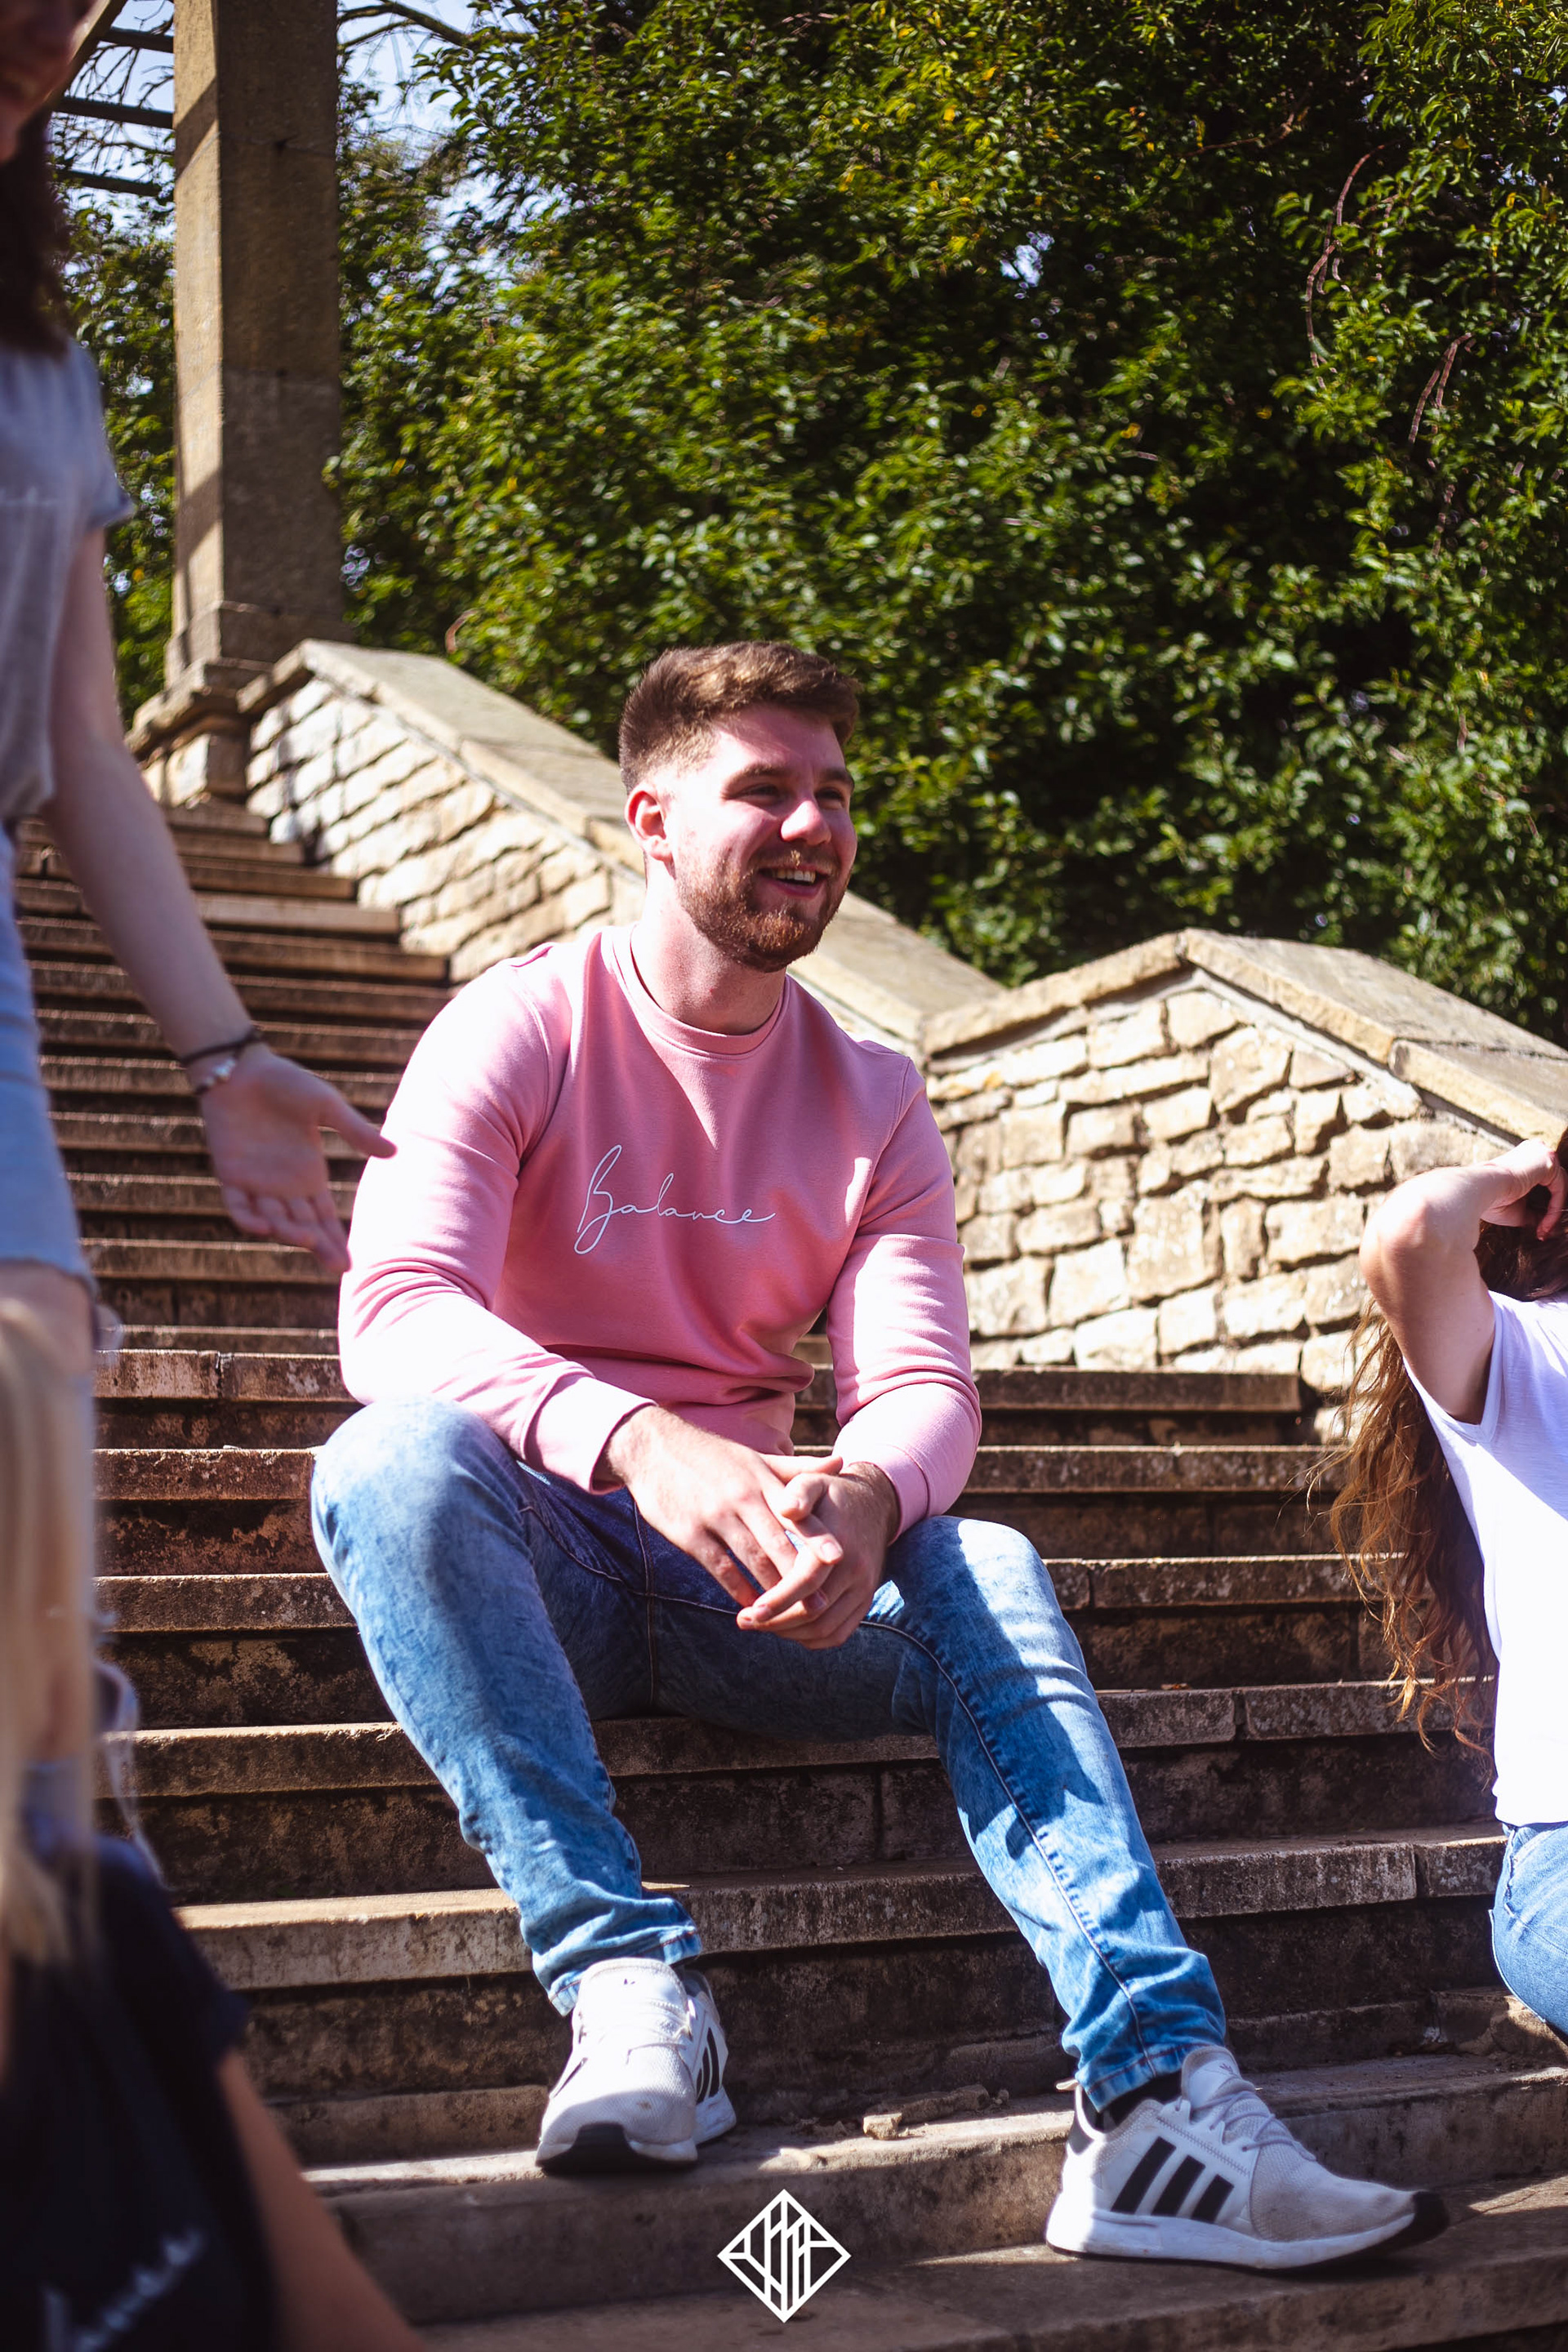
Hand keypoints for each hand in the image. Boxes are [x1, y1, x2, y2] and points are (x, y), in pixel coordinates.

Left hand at [197, 1047, 393, 1270]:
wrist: (239, 1067)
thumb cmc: (285, 1082)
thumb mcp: (327, 1106)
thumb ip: (355, 1131)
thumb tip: (393, 1153)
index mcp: (308, 1173)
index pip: (324, 1216)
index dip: (335, 1240)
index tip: (349, 1263)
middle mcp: (283, 1185)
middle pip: (303, 1226)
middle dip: (320, 1248)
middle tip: (337, 1267)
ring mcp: (255, 1182)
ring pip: (273, 1219)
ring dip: (289, 1233)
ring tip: (307, 1239)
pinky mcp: (229, 1173)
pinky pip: (237, 1205)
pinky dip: (248, 1218)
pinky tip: (265, 1227)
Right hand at [599, 1406, 843, 1611]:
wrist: (653, 1448)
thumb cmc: (713, 1457)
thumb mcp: (755, 1458)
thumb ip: (798, 1469)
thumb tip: (842, 1463)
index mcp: (761, 1479)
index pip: (797, 1511)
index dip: (817, 1536)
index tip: (840, 1559)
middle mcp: (741, 1497)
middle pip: (778, 1542)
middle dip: (800, 1574)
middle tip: (820, 1602)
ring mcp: (714, 1515)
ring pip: (751, 1559)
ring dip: (771, 1589)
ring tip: (791, 1612)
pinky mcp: (689, 1534)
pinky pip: (720, 1567)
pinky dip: (737, 1589)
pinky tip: (750, 1605)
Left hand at [738, 1461, 899, 1648]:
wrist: (873, 1504)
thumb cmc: (831, 1494)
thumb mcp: (814, 1483)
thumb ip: (799, 1492)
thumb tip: (787, 1508)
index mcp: (839, 1544)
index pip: (806, 1582)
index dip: (777, 1600)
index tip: (749, 1610)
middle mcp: (856, 1571)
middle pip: (814, 1613)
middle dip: (776, 1622)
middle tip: (744, 1621)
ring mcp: (864, 1589)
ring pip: (825, 1629)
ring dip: (790, 1633)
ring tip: (760, 1625)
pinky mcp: (865, 1601)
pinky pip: (838, 1633)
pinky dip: (810, 1638)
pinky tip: (785, 1629)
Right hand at [1475, 1138, 1567, 1234]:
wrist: (1478, 1190)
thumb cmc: (1490, 1200)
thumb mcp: (1517, 1209)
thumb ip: (1534, 1213)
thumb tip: (1549, 1227)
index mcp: (1523, 1158)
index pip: (1543, 1183)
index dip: (1543, 1208)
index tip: (1537, 1229)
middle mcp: (1534, 1150)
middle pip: (1554, 1184)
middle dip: (1551, 1209)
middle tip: (1544, 1230)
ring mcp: (1542, 1153)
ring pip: (1559, 1187)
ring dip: (1553, 1212)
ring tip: (1542, 1231)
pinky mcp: (1548, 1161)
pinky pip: (1560, 1189)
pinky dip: (1555, 1209)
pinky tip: (1544, 1224)